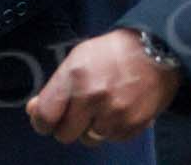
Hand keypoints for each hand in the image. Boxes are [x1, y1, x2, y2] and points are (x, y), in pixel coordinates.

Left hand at [26, 29, 179, 144]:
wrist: (156, 50)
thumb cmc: (112, 52)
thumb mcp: (78, 59)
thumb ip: (56, 87)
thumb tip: (34, 110)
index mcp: (75, 77)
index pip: (45, 116)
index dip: (42, 121)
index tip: (46, 119)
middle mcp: (93, 98)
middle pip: (65, 135)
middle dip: (68, 125)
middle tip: (78, 111)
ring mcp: (114, 114)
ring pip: (89, 139)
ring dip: (92, 128)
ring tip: (103, 106)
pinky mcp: (133, 125)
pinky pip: (112, 139)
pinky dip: (112, 129)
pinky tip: (119, 109)